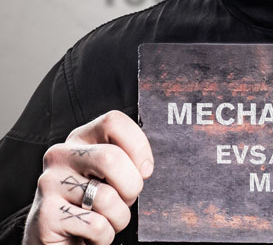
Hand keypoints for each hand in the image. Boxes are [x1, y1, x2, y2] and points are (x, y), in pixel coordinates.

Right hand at [23, 110, 152, 244]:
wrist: (60, 240)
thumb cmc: (94, 203)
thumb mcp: (110, 173)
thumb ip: (125, 158)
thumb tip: (144, 167)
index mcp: (80, 138)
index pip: (113, 122)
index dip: (138, 146)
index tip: (145, 170)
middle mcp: (60, 155)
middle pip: (111, 157)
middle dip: (131, 186)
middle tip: (126, 199)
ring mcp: (49, 184)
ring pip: (107, 197)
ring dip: (119, 217)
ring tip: (106, 219)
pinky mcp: (46, 216)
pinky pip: (96, 225)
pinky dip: (104, 236)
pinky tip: (91, 235)